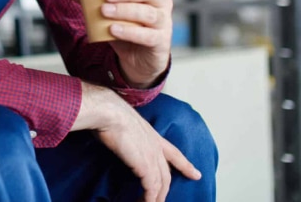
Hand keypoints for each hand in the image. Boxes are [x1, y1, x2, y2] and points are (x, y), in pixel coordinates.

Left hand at [62, 0, 172, 87]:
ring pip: (148, 13)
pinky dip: (129, 32)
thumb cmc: (125, 23)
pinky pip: (147, 35)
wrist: (137, 57)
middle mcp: (160, 2)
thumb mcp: (106, 6)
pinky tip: (113, 29)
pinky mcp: (159, 41)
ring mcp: (163, 22)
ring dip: (125, 11)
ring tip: (104, 11)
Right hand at [74, 83, 200, 201]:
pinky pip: (151, 189)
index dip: (185, 165)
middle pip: (166, 174)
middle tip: (163, 201)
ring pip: (161, 184)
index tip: (196, 174)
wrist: (109, 112)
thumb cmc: (110, 113)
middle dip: (166, 189)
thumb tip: (114, 133)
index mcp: (152, 135)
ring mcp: (152, 157)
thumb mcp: (123, 122)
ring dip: (157, 197)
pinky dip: (149, 199)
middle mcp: (156, 147)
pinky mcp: (145, 167)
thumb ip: (125, 131)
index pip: (173, 153)